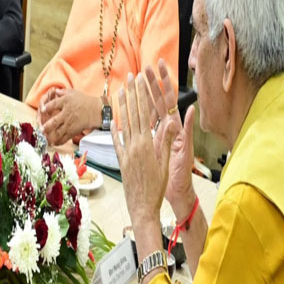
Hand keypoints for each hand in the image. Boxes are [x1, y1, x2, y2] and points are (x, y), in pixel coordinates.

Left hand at [38, 89, 101, 145]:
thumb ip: (61, 92)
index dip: (47, 107)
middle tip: (41, 129)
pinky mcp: (74, 131)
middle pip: (55, 121)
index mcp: (66, 102)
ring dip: (51, 136)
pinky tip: (53, 143)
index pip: (54, 104)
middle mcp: (67, 114)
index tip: (42, 110)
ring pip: (59, 132)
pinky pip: (66, 137)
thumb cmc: (83, 101)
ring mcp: (70, 123)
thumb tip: (53, 91)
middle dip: (47, 126)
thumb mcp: (72, 93)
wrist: (95, 111)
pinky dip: (59, 141)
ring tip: (45, 139)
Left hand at [112, 70, 178, 225]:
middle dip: (132, 94)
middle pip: (133, 114)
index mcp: (147, 144)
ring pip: (124, 124)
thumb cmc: (158, 187)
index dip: (141, 95)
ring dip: (122, 106)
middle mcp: (135, 145)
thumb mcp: (165, 163)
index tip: (140, 80)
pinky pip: (117, 141)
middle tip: (130, 77)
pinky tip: (113, 119)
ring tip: (120, 90)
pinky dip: (114, 129)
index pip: (143, 113)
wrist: (143, 206)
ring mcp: (126, 151)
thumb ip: (166, 142)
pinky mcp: (121, 160)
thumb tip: (171, 122)